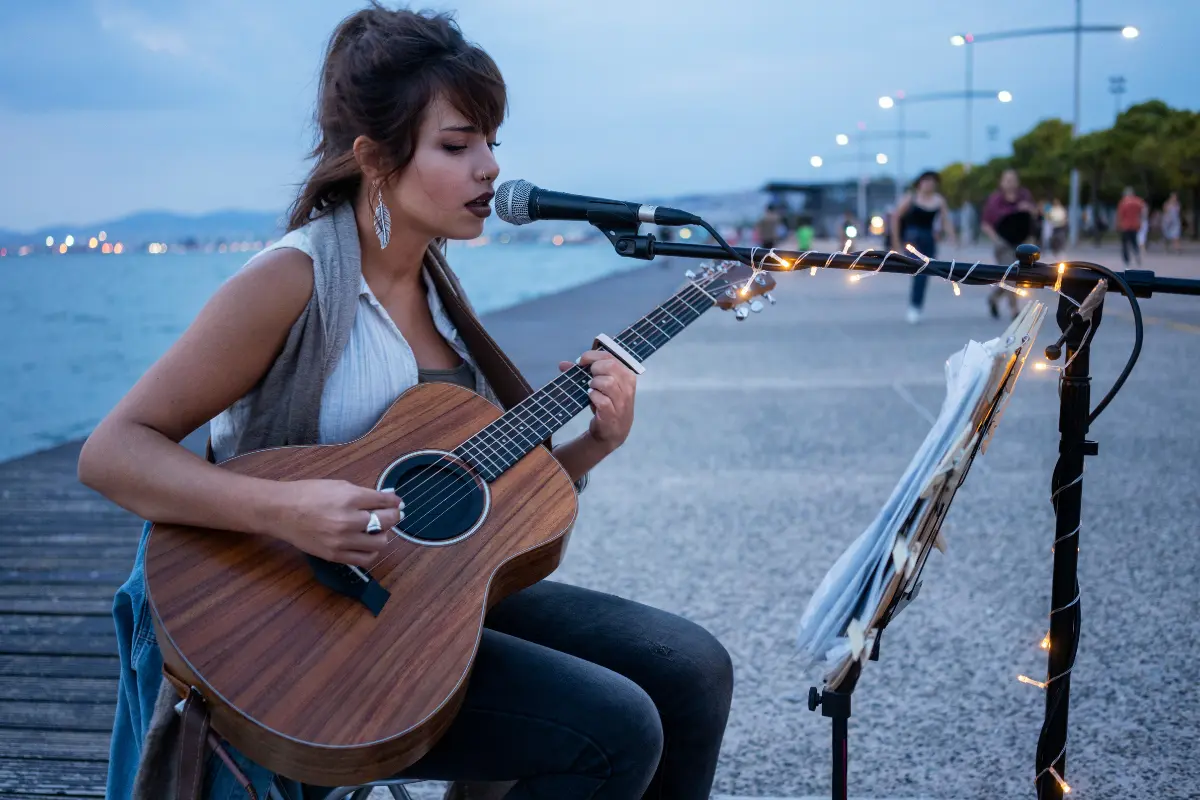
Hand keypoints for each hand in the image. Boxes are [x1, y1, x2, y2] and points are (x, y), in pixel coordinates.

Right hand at [269, 479, 403, 566]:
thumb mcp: (338, 485)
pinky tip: (368, 543)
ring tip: (377, 529)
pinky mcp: (335, 555)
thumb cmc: (308, 494)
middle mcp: (348, 520)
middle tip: (392, 514)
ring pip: (380, 542)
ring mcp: (342, 541)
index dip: (394, 501)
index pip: (384, 501)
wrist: (281, 512)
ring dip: (383, 534)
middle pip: (387, 522)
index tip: (397, 502)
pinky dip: (371, 551)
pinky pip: (365, 559)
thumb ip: (362, 494)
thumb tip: (385, 499)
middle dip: (393, 516)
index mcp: (349, 498)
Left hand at [558, 350, 636, 451]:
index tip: (580, 362)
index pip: (611, 357)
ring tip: (591, 389)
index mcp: (626, 376)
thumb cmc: (607, 405)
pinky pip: (601, 400)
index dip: (592, 356)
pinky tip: (591, 398)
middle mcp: (627, 387)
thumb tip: (562, 364)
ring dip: (594, 383)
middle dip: (594, 368)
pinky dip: (593, 397)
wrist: (612, 432)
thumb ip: (583, 374)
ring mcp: (622, 401)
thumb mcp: (599, 387)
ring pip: (608, 382)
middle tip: (588, 378)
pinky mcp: (613, 413)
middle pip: (611, 366)